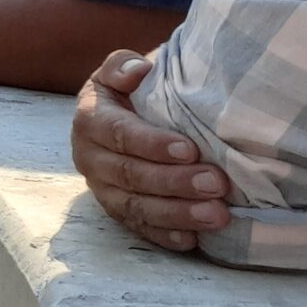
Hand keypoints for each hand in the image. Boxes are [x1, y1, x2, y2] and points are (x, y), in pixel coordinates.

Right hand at [71, 51, 231, 251]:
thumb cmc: (131, 91)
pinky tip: (192, 240)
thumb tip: (136, 71)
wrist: (122, 116)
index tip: (190, 150)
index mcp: (90, 120)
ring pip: (134, 206)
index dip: (152, 144)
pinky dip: (164, 236)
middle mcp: (89, 158)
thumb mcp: (121, 71)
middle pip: (128, 174)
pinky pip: (138, 228)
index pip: (118, 134)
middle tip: (216, 184)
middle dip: (173, 182)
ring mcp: (101, 188)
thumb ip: (122, 66)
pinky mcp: (117, 210)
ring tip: (216, 216)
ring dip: (175, 213)